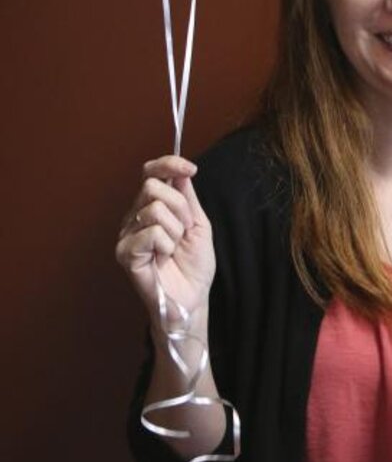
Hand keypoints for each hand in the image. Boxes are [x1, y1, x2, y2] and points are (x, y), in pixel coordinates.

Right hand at [115, 156, 214, 324]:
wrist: (193, 297)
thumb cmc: (194, 265)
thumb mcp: (198, 223)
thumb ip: (187, 197)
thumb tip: (181, 170)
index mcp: (151, 207)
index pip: (150, 173)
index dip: (168, 164)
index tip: (191, 168)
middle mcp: (134, 218)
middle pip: (153, 186)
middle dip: (180, 207)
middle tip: (184, 231)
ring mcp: (127, 235)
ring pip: (154, 209)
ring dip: (175, 229)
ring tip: (174, 248)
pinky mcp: (125, 253)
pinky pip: (151, 232)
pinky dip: (166, 244)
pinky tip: (164, 258)